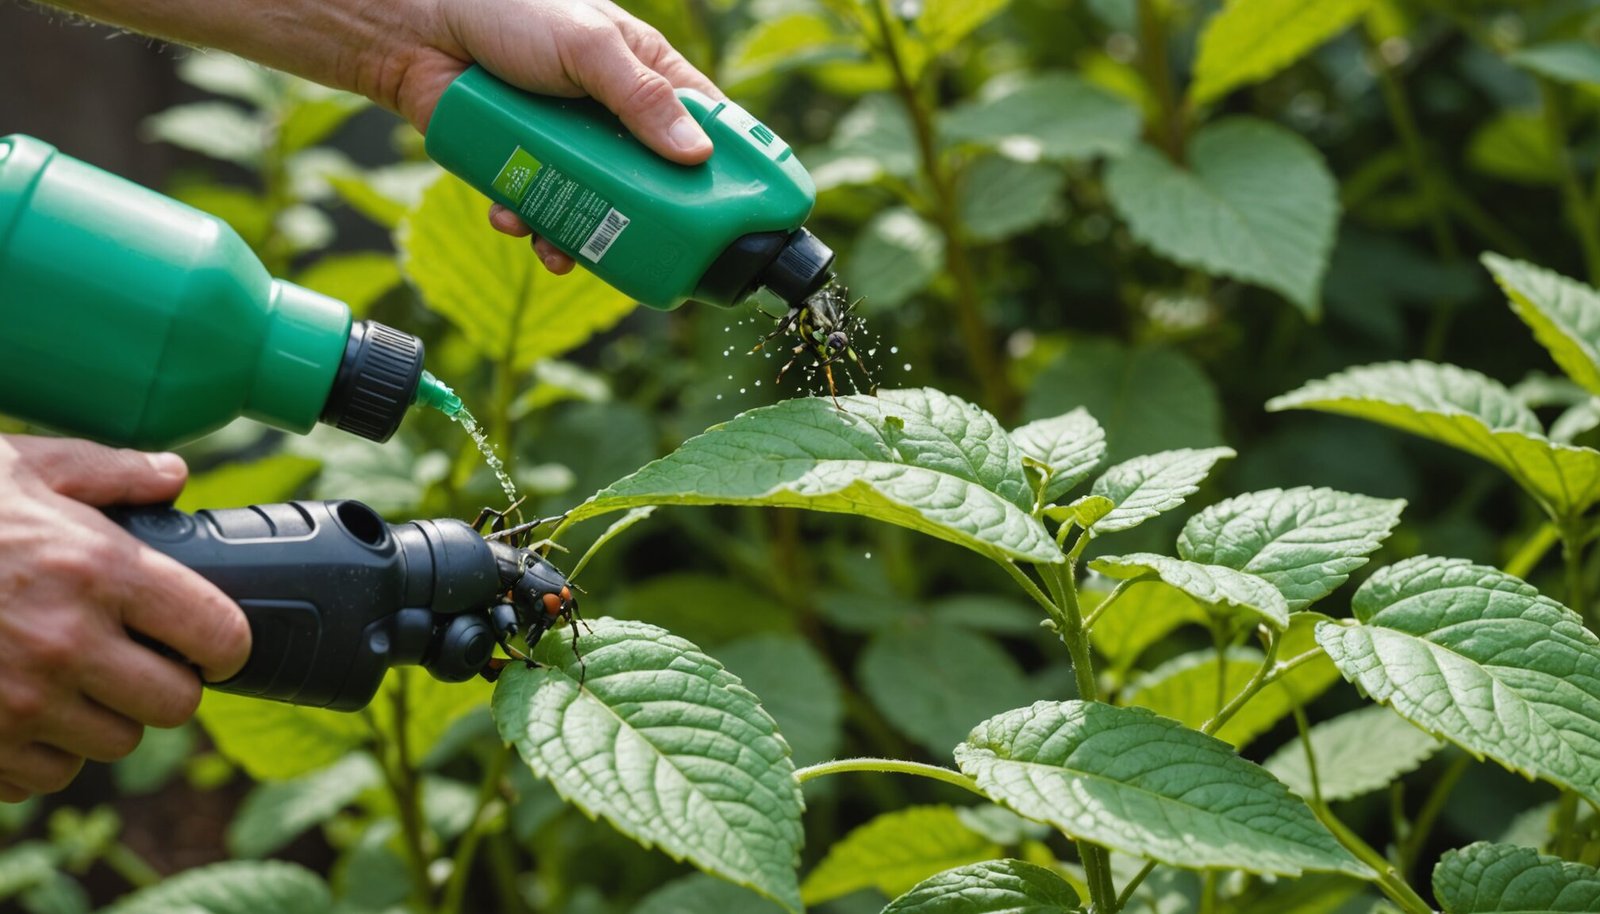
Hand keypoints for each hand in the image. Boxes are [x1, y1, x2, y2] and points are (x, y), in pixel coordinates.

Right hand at [0, 436, 250, 800]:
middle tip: (138, 660)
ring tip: (72, 679)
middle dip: (166, 684)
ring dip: (104, 718)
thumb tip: (171, 475)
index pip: (218, 633)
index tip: (209, 639)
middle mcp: (70, 642)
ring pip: (115, 744)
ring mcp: (21, 701)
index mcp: (100, 569)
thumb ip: (107, 472)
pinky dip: (42, 752)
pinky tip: (21, 709)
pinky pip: (48, 775)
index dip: (223, 641)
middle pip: (176, 704)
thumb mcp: (20, 467)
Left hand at [379, 0, 726, 273]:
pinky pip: (539, 208)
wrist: (415, 26)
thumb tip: (697, 156)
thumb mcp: (588, 46)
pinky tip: (512, 220)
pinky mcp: (523, 164)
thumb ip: (642, 97)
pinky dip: (528, 224)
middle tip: (648, 247)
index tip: (741, 210)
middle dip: (646, 220)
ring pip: (595, 206)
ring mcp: (567, 144)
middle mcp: (611, 114)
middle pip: (652, 183)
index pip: (705, 124)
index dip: (727, 167)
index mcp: (644, 73)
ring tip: (558, 245)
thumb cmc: (509, 10)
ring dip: (579, 234)